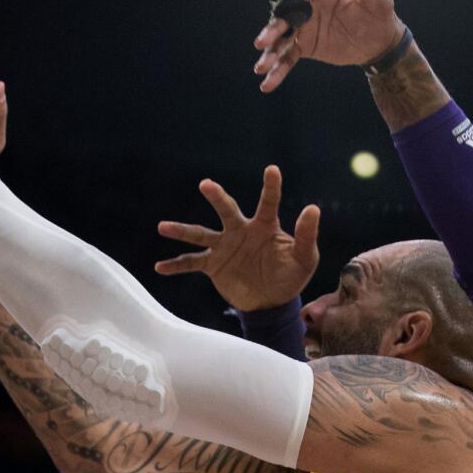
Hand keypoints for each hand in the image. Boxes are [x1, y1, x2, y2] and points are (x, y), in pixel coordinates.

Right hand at [156, 165, 319, 310]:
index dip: (271, 187)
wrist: (271, 302)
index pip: (268, 203)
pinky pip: (191, 262)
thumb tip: (313, 208)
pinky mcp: (213, 265)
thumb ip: (306, 236)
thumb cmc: (290, 276)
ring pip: (200, 234)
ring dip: (182, 230)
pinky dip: (176, 265)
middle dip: (217, 197)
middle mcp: (241, 231)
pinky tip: (160, 267)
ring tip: (163, 227)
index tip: (272, 169)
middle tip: (206, 185)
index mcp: (264, 227)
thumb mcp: (304, 259)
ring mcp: (224, 246)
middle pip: (226, 210)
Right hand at [254, 0, 405, 92]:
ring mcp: (303, 28)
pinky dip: (278, 72)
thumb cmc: (378, 16)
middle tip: (261, 42)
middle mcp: (308, 8)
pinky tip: (267, 85)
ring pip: (282, 40)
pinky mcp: (304, 47)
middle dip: (272, 30)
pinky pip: (287, 59)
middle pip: (285, 17)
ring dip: (270, 53)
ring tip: (261, 68)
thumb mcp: (378, 1)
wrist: (378, 42)